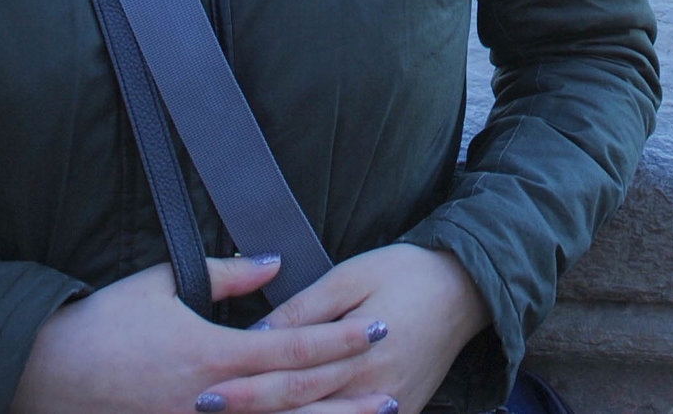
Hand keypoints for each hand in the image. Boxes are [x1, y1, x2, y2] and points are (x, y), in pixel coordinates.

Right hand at [11, 255, 384, 413]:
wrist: (42, 377)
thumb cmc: (100, 325)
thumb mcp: (160, 283)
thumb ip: (224, 274)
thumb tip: (275, 259)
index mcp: (212, 353)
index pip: (291, 348)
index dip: (337, 340)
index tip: (375, 329)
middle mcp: (213, 400)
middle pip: (297, 402)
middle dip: (348, 394)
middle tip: (395, 388)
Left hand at [196, 244, 490, 413]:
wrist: (466, 290)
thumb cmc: (405, 272)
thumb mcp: (351, 276)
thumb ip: (305, 310)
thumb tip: (257, 335)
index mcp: (358, 354)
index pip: (290, 382)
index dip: (246, 391)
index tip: (206, 395)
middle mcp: (373, 392)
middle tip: (206, 412)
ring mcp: (391, 410)